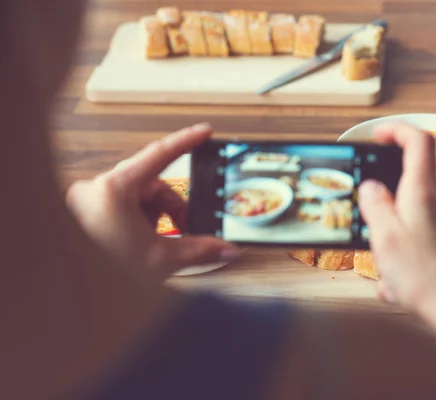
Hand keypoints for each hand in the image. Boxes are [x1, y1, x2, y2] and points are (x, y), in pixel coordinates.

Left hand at [66, 123, 240, 277]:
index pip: (159, 155)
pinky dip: (140, 221)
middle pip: (152, 185)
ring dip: (157, 218)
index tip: (204, 132)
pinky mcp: (88, 211)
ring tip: (161, 243)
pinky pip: (124, 205)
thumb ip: (200, 251)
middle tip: (189, 228)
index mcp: (114, 191)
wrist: (70, 298)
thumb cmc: (99, 277)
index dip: (186, 141)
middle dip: (173, 209)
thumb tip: (226, 249)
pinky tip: (144, 242)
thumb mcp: (160, 260)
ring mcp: (91, 200)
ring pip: (139, 197)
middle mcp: (98, 189)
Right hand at [359, 122, 435, 399]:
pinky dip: (403, 256)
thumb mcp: (385, 238)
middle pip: (409, 183)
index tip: (377, 135)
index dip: (396, 130)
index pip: (417, 141)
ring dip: (391, 237)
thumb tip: (371, 187)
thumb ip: (375, 205)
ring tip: (384, 268)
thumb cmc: (425, 277)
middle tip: (367, 220)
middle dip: (384, 201)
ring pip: (410, 218)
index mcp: (423, 193)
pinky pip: (419, 242)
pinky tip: (396, 285)